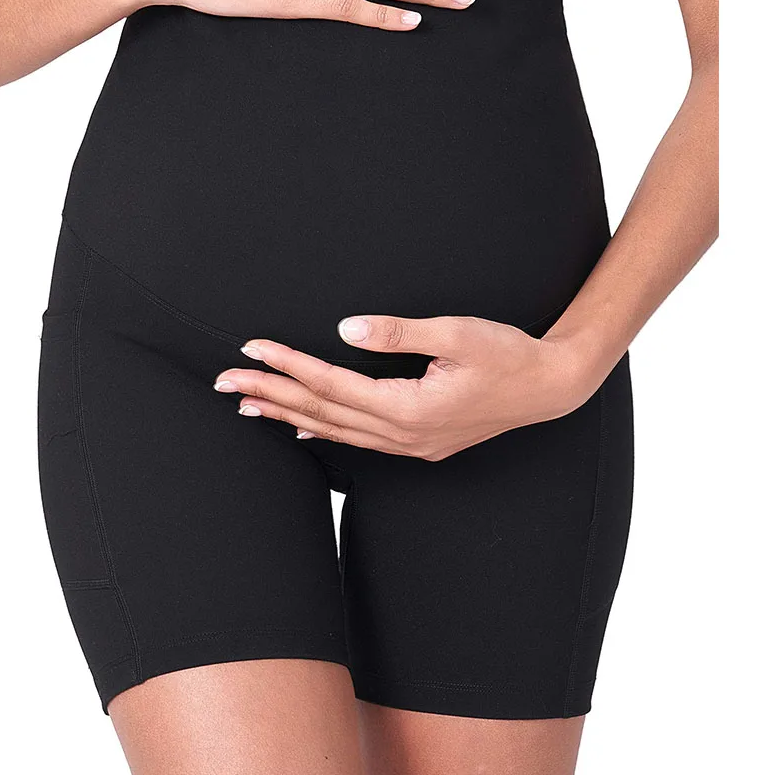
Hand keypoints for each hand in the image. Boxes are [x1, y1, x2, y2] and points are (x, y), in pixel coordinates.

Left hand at [213, 315, 600, 460]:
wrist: (550, 387)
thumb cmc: (508, 354)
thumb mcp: (458, 333)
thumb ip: (400, 332)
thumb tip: (346, 329)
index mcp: (408, 408)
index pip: (331, 384)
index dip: (288, 366)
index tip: (251, 350)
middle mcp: (403, 435)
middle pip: (322, 412)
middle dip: (271, 395)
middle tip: (224, 383)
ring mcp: (411, 445)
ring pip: (335, 430)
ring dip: (289, 415)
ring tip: (249, 406)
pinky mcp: (420, 443)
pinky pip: (359, 441)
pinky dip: (326, 431)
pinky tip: (302, 428)